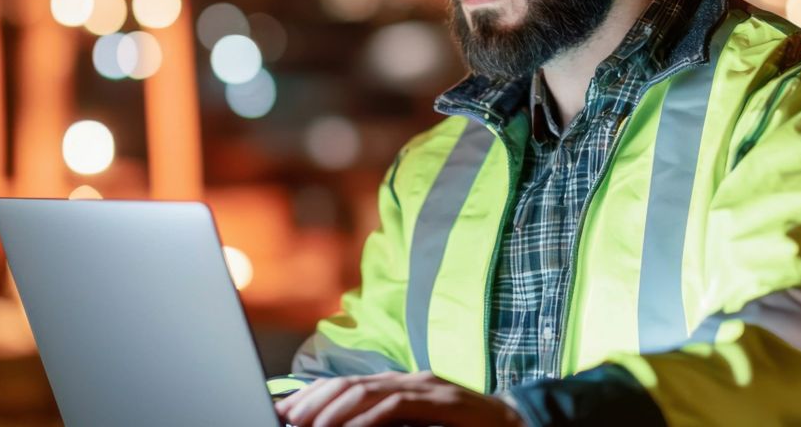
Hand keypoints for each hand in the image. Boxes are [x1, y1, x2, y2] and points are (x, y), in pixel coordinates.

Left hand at [274, 370, 524, 426]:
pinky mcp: (440, 400)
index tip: (285, 411)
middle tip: (286, 418)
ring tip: (307, 425)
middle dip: (314, 400)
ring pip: (368, 391)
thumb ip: (385, 423)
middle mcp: (408, 378)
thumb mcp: (417, 425)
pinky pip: (396, 406)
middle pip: (350, 383)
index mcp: (399, 383)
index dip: (314, 395)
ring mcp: (425, 386)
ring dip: (333, 409)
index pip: (347, 384)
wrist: (514, 423)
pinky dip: (368, 418)